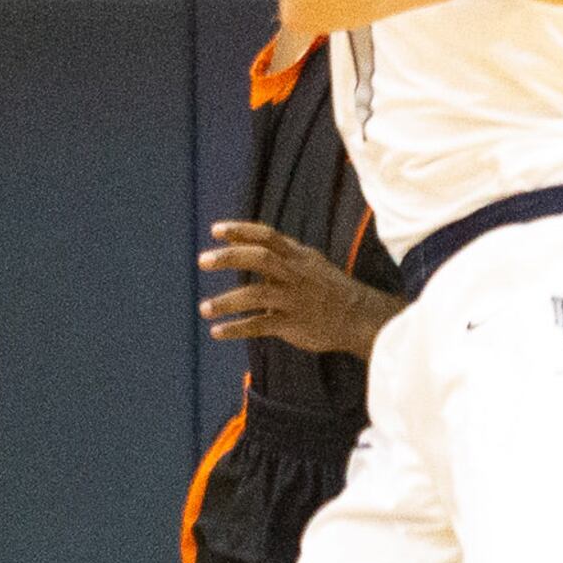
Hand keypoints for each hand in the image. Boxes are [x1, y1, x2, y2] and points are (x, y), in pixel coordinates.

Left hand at [200, 221, 396, 355]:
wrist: (359, 317)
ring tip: (205, 308)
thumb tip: (233, 239)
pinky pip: (261, 325)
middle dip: (230, 257)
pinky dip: (237, 328)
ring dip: (228, 301)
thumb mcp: (305, 262)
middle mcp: (295, 274)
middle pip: (261, 258)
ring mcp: (295, 299)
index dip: (241, 231)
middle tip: (203, 260)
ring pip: (257, 295)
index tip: (215, 230)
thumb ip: (272, 252)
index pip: (267, 236)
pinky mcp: (294, 324)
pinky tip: (217, 332)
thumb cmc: (326, 288)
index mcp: (297, 256)